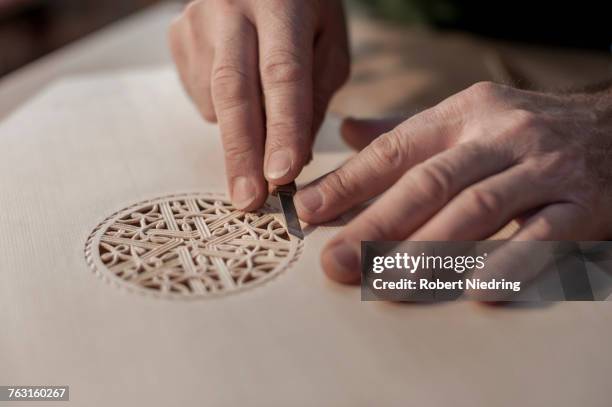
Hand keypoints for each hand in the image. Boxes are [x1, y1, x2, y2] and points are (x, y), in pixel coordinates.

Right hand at [169, 0, 349, 209]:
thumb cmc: (304, 9)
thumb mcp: (329, 42)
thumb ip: (315, 95)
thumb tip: (292, 159)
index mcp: (280, 4)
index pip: (282, 74)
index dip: (282, 128)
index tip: (282, 175)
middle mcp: (230, 9)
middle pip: (232, 91)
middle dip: (241, 154)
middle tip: (248, 201)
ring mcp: (196, 22)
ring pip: (215, 100)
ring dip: (242, 130)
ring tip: (263, 112)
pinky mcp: (177, 37)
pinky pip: (201, 95)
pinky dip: (225, 110)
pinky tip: (241, 87)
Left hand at [295, 82, 611, 286]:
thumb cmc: (525, 131)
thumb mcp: (468, 116)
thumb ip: (406, 129)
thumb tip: (346, 130)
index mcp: (464, 113)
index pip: (395, 149)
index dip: (349, 182)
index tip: (308, 210)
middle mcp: (501, 135)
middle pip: (429, 183)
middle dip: (376, 225)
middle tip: (338, 262)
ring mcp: (543, 168)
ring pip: (477, 210)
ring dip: (429, 251)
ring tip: (387, 283)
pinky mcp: (582, 204)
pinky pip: (541, 236)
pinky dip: (507, 263)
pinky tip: (474, 289)